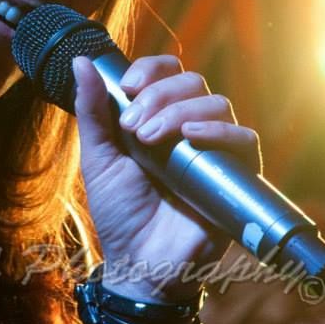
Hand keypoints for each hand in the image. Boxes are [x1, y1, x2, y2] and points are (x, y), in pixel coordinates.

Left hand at [71, 55, 261, 303]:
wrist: (140, 262)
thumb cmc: (120, 212)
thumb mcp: (99, 157)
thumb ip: (93, 109)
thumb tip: (80, 61)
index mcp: (157, 118)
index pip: (167, 71)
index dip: (151, 70)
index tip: (128, 88)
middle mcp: (189, 127)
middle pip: (191, 82)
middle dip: (158, 96)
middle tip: (133, 129)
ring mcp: (214, 149)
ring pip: (216, 103)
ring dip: (179, 112)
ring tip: (150, 141)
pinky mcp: (236, 175)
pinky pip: (244, 138)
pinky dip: (219, 131)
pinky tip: (191, 137)